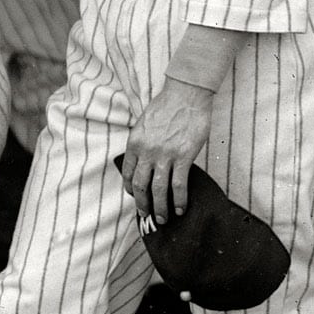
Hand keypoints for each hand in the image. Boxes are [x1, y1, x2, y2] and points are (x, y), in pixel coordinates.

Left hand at [120, 78, 214, 224]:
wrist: (185, 96)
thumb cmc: (166, 107)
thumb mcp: (144, 125)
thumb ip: (142, 143)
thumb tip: (143, 160)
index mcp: (134, 143)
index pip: (127, 172)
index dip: (129, 188)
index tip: (134, 196)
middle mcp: (146, 151)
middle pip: (140, 184)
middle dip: (142, 203)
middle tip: (146, 215)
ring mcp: (165, 155)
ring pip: (158, 188)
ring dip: (160, 207)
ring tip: (163, 218)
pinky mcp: (184, 156)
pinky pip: (179, 184)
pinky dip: (179, 199)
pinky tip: (180, 208)